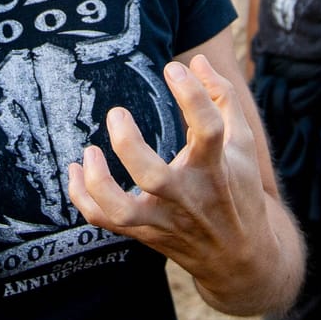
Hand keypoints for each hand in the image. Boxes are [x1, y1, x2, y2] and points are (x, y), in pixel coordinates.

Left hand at [67, 54, 278, 289]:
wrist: (240, 259)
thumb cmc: (239, 190)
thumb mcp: (242, 144)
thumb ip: (223, 97)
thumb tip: (198, 60)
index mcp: (217, 168)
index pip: (208, 130)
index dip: (192, 96)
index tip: (173, 69)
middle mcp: (189, 197)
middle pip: (153, 177)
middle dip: (129, 145)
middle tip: (116, 113)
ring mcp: (164, 220)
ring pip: (123, 210)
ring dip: (99, 183)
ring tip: (89, 152)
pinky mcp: (146, 234)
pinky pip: (105, 222)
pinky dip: (83, 199)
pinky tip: (77, 171)